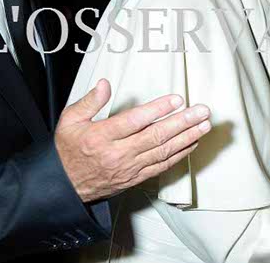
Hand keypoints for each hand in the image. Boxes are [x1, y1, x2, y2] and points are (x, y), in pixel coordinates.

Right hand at [55, 79, 211, 201]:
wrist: (65, 186)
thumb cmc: (69, 150)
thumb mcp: (70, 121)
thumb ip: (90, 101)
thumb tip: (105, 84)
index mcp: (101, 136)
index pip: (135, 121)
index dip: (158, 109)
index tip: (176, 99)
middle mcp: (118, 153)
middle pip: (156, 136)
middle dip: (183, 122)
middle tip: (202, 111)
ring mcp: (129, 167)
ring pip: (164, 151)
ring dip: (187, 137)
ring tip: (204, 125)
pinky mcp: (136, 177)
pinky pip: (162, 165)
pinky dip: (180, 154)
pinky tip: (192, 142)